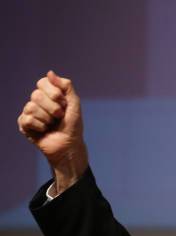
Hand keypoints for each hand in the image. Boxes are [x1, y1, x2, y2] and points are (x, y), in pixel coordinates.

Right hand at [18, 71, 87, 194]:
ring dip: (47, 118)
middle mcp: (37, 101)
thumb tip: (49, 72)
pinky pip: (27, 119)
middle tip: (60, 116)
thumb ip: (66, 86)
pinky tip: (44, 130)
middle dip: (53, 108)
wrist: (69, 145)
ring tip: (52, 124)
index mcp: (48, 94)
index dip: (54, 93)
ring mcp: (29, 112)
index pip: (42, 82)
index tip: (64, 104)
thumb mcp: (74, 104)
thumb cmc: (73, 125)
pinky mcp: (24, 124)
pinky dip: (40, 126)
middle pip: (36, 95)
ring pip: (31, 106)